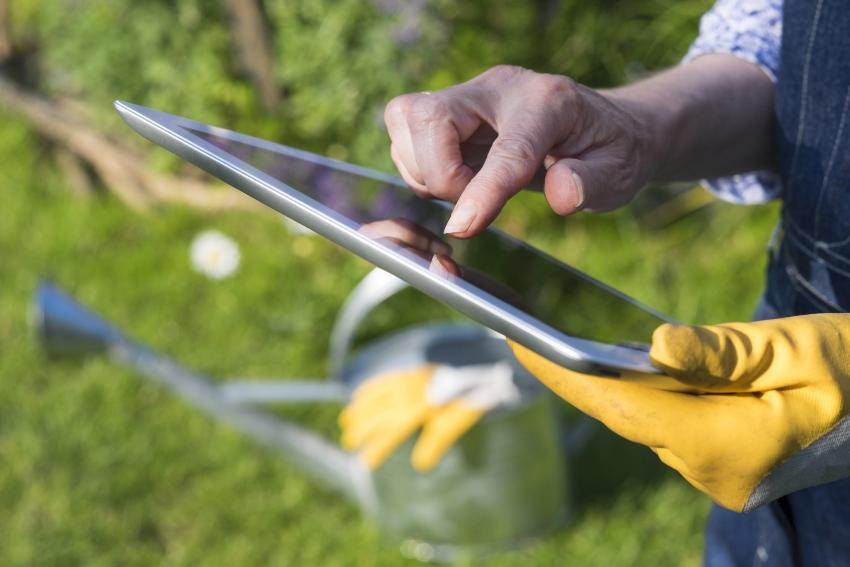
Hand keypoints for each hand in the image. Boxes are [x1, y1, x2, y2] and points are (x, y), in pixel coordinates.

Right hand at [339, 362, 517, 470]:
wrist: (475, 367)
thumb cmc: (466, 399)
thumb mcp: (453, 423)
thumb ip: (436, 443)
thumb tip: (419, 464)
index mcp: (416, 410)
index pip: (389, 434)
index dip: (376, 449)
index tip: (364, 463)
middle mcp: (406, 394)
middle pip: (376, 415)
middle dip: (361, 430)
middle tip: (350, 443)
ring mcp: (405, 380)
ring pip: (374, 397)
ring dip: (359, 410)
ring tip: (346, 423)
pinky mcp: (408, 371)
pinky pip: (382, 380)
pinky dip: (367, 389)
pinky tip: (358, 396)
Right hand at [384, 65, 660, 236]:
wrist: (603, 126)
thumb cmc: (610, 150)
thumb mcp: (619, 172)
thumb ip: (591, 183)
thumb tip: (561, 196)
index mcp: (548, 102)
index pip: (506, 148)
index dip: (482, 191)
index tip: (462, 229)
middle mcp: (498, 89)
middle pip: (429, 116)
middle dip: (437, 172)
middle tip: (470, 201)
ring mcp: (468, 96)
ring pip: (405, 119)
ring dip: (422, 169)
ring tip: (465, 188)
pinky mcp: (447, 111)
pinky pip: (404, 133)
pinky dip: (418, 167)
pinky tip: (453, 180)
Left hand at [509, 314, 849, 511]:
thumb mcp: (799, 349)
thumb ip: (725, 352)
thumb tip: (655, 348)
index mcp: (729, 447)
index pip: (624, 409)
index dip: (565, 375)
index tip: (516, 341)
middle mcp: (712, 470)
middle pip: (623, 415)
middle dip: (571, 374)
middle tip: (518, 328)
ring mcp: (716, 471)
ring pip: (641, 418)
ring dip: (601, 382)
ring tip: (551, 337)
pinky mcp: (720, 459)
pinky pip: (664, 421)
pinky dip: (636, 390)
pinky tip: (613, 361)